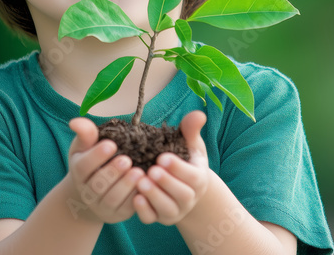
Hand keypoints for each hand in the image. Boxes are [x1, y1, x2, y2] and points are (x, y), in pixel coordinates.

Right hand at [66, 117, 145, 223]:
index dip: (96, 156)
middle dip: (112, 172)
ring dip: (125, 186)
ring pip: (112, 199)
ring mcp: (101, 206)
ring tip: (139, 172)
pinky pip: (125, 209)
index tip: (111, 144)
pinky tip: (145, 185)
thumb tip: (76, 121)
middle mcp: (87, 192)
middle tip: (127, 160)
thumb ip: (85, 134)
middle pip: (97, 185)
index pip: (83, 166)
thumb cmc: (92, 163)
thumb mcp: (85, 147)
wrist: (93, 194)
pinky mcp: (117, 214)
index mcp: (78, 172)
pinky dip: (135, 198)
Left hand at [133, 110, 210, 225]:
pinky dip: (143, 211)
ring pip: (167, 209)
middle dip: (166, 183)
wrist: (181, 186)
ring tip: (140, 181)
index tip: (163, 157)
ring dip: (154, 196)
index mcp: (199, 179)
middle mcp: (189, 198)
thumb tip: (199, 114)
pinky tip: (134, 198)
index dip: (179, 168)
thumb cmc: (184, 159)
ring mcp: (174, 210)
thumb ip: (191, 130)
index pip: (193, 177)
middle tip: (151, 170)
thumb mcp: (190, 144)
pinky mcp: (158, 217)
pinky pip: (151, 219)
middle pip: (182, 195)